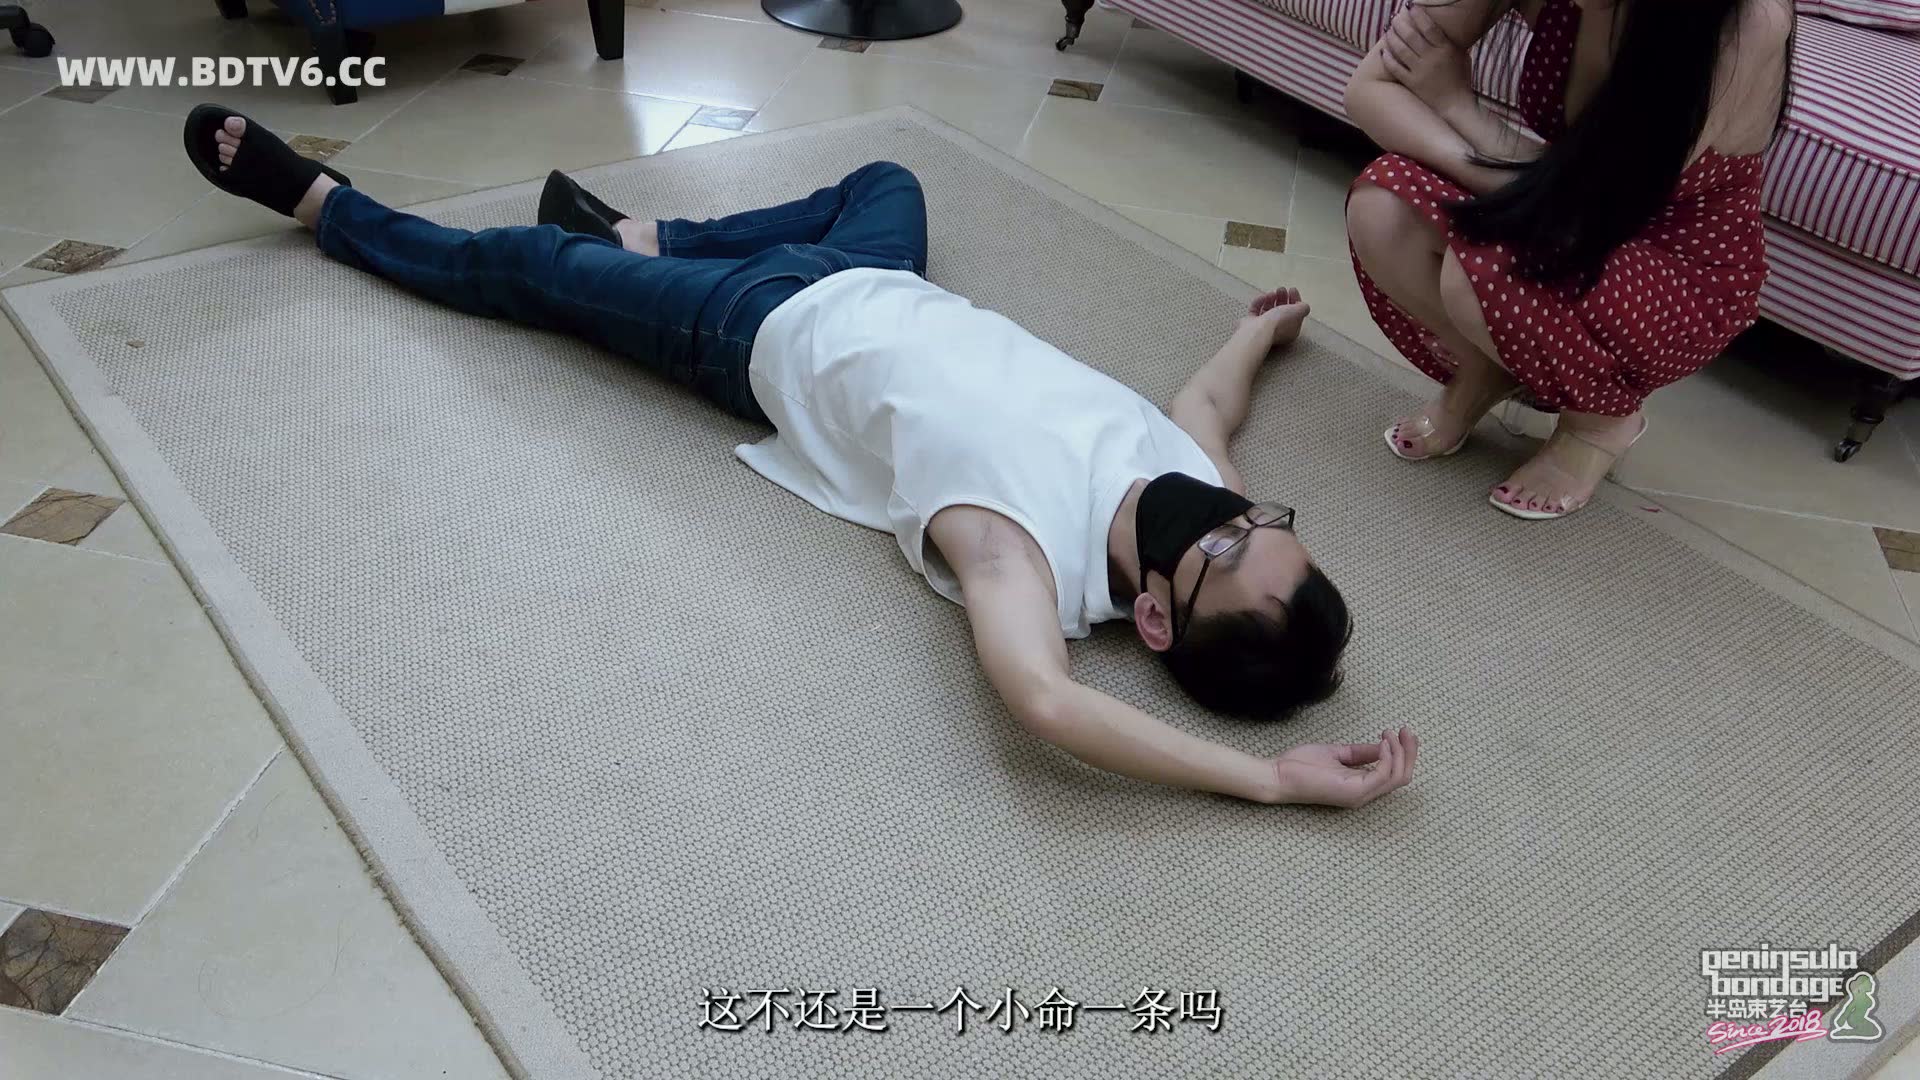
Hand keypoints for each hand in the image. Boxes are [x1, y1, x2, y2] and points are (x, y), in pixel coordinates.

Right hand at [1241, 286, 1310, 349]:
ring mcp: (1263, 328)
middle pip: (1281, 311)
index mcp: (1291, 330)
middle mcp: (1278, 330)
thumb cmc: (1279, 322)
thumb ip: (1303, 308)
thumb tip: (1303, 305)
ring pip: (1268, 310)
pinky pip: (1255, 310)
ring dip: (1271, 299)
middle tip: (1281, 289)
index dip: (1295, 300)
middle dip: (1282, 298)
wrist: (1257, 330)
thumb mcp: (1298, 312)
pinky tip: (1262, 297)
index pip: (1295, 313)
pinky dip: (1259, 302)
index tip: (1292, 289)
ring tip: (1271, 292)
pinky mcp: (1250, 324)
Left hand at [1263, 727, 1419, 807]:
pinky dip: (1387, 757)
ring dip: (1400, 752)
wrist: (1278, 775)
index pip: (1396, 774)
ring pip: (1397, 777)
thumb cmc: (1301, 766)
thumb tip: (1383, 746)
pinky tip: (1382, 742)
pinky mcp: (1353, 792)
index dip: (1405, 753)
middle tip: (1406, 730)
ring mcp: (1360, 795)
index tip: (1402, 731)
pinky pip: (1382, 776)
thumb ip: (1361, 753)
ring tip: (1390, 733)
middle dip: (1410, 752)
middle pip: (1403, 777)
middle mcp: (1364, 794)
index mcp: (1361, 786)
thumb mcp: (1337, 753)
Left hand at [1380, 5, 1472, 113]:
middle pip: (1411, 36)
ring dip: (1392, 37)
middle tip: (1394, 17)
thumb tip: (1446, 27)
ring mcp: (1420, 71)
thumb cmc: (1460, 79)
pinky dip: (1388, 58)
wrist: (1454, 106)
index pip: (1429, 27)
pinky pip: (1395, 68)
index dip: (1418, 15)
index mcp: (1445, 49)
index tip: (1410, 6)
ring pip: (1400, 50)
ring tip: (1388, 30)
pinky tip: (1383, 50)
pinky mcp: (1411, 83)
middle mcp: (1431, 59)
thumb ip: (1453, 42)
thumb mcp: (1461, 56)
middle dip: (1400, 23)